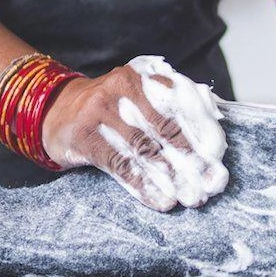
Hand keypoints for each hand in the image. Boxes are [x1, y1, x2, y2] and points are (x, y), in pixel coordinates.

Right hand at [41, 55, 228, 211]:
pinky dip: (144, 185)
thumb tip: (217, 120)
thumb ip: (173, 103)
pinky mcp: (84, 136)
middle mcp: (122, 87)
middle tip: (212, 184)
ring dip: (172, 177)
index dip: (202, 131)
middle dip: (192, 159)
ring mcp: (100, 111)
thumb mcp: (139, 95)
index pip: (180, 103)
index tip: (219, 158)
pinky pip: (120, 165)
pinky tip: (162, 201)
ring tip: (192, 197)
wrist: (57, 111)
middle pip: (166, 128)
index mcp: (142, 75)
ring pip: (145, 149)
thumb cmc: (112, 108)